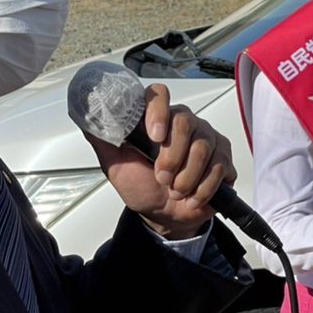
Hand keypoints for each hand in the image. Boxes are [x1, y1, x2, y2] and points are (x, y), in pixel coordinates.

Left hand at [83, 83, 235, 239]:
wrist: (165, 217)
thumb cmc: (141, 187)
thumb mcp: (116, 165)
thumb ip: (105, 139)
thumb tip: (88, 115)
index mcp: (157, 119)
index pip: (159, 95)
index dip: (158, 111)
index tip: (154, 136)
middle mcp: (184, 122)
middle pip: (185, 122)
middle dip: (171, 157)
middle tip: (161, 178)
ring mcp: (207, 138)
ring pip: (202, 147)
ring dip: (185, 177)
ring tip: (175, 190)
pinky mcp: (224, 158)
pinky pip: (219, 166)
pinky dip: (202, 188)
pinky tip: (191, 196)